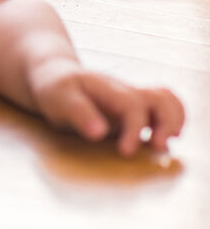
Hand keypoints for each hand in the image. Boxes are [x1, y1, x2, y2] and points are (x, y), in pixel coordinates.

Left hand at [29, 62, 184, 155]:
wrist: (54, 76)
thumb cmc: (55, 89)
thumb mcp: (58, 98)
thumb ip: (78, 113)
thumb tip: (99, 133)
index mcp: (108, 89)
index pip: (133, 106)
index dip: (134, 130)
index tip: (126, 152)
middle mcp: (126, 93)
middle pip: (163, 99)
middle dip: (168, 123)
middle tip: (158, 146)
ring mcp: (132, 100)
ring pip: (168, 101)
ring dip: (174, 122)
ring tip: (163, 145)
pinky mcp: (133, 111)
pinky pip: (162, 109)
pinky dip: (169, 123)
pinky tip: (156, 141)